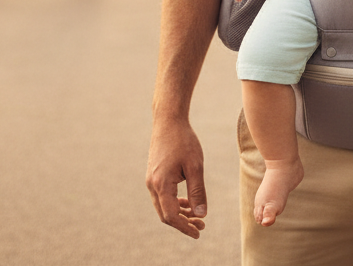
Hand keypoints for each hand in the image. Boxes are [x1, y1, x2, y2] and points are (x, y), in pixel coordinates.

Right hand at [146, 116, 207, 238]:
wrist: (168, 120)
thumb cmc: (184, 140)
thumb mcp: (195, 166)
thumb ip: (197, 191)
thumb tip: (201, 214)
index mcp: (161, 184)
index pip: (171, 216)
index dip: (185, 227)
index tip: (199, 232)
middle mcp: (152, 184)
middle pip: (165, 214)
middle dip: (183, 223)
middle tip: (201, 225)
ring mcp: (151, 179)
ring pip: (163, 206)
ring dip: (179, 214)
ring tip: (197, 216)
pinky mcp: (153, 174)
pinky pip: (162, 196)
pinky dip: (174, 203)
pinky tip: (187, 202)